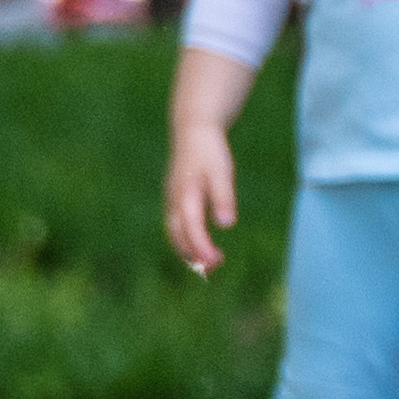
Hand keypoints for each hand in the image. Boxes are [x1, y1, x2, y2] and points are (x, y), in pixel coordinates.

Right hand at [163, 117, 239, 274]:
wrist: (193, 129)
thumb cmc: (210, 151)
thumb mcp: (222, 171)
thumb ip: (223, 197)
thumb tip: (226, 224)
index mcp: (185, 194)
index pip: (191, 228)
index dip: (201, 247)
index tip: (216, 261)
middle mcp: (174, 200)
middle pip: (178, 235)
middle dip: (194, 254)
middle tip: (214, 268)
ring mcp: (172, 199)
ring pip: (175, 232)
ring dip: (188, 250)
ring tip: (209, 263)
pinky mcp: (175, 198)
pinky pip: (176, 225)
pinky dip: (186, 239)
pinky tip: (201, 246)